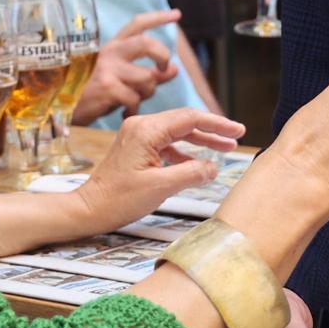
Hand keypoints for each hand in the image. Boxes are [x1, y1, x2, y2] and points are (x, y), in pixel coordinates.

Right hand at [73, 10, 181, 122]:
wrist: (57, 108)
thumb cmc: (89, 94)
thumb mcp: (117, 79)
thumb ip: (147, 73)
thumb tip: (174, 69)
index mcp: (111, 47)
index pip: (137, 25)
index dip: (159, 18)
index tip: (177, 15)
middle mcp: (110, 53)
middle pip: (147, 43)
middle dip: (162, 55)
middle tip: (163, 68)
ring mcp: (108, 70)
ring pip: (147, 78)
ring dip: (147, 94)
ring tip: (132, 102)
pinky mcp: (107, 88)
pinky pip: (135, 99)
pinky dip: (134, 109)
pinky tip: (124, 113)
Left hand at [73, 107, 242, 231]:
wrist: (90, 208)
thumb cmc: (118, 199)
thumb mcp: (160, 187)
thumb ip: (191, 173)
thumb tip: (213, 167)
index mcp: (146, 130)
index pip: (190, 119)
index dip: (217, 124)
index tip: (237, 130)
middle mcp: (141, 126)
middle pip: (185, 122)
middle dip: (212, 130)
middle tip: (236, 137)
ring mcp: (138, 135)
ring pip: (178, 132)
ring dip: (200, 141)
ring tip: (224, 149)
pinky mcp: (137, 146)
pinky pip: (167, 143)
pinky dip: (185, 151)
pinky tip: (199, 162)